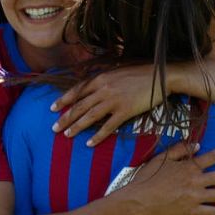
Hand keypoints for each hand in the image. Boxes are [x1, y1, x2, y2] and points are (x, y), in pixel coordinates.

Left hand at [51, 66, 165, 144]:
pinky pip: (108, 126)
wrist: (162, 75)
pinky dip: (98, 136)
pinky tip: (89, 143)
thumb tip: (94, 87)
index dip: (64, 100)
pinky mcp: (125, 111)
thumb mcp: (118, 71)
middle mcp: (104, 88)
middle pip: (80, 106)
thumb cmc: (141, 73)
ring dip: (76, 127)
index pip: (77, 90)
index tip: (53, 108)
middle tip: (54, 128)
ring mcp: (114, 100)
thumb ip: (104, 79)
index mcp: (101, 78)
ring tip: (66, 135)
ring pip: (90, 116)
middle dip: (65, 118)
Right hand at [120, 142, 214, 214]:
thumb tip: (197, 145)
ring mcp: (194, 197)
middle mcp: (195, 181)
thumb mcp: (160, 159)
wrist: (138, 201)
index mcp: (188, 167)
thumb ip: (178, 150)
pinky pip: (212, 212)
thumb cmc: (146, 179)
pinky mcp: (191, 211)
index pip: (212, 156)